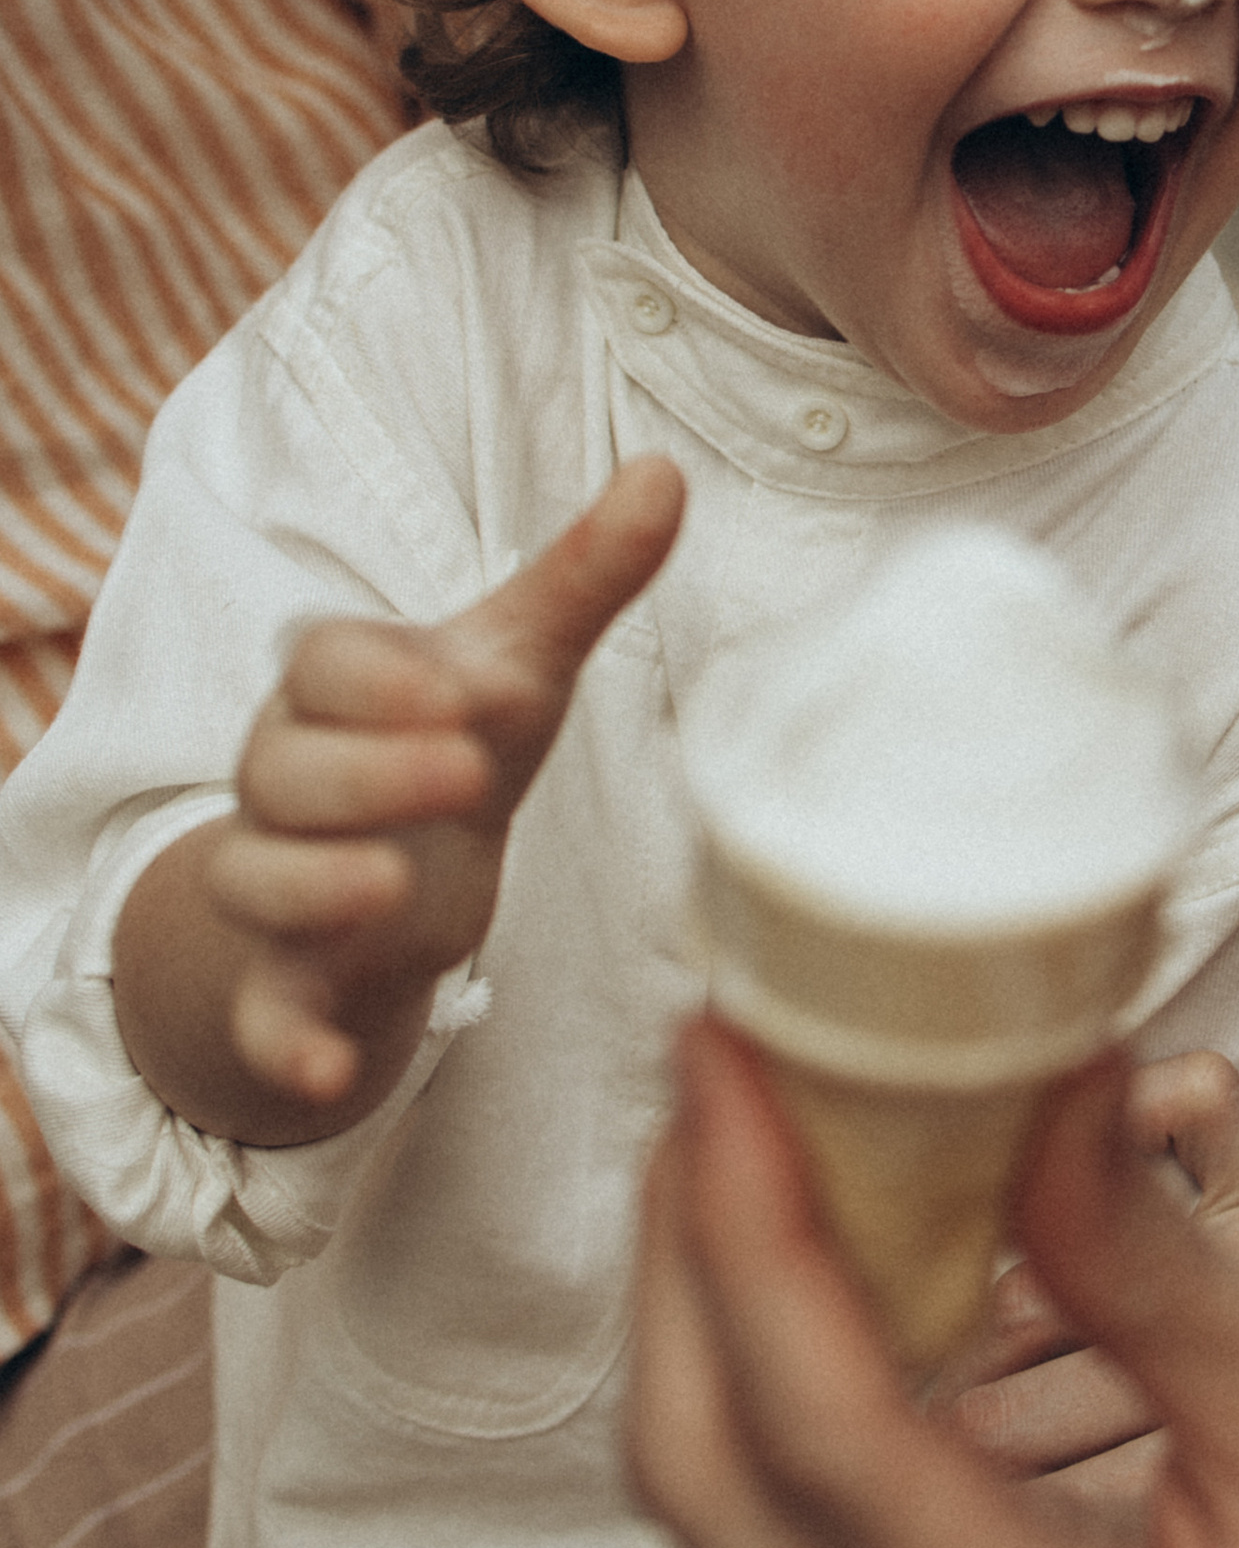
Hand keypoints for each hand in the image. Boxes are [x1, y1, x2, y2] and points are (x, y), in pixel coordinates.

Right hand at [114, 458, 683, 1139]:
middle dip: (369, 771)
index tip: (469, 694)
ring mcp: (277, 881)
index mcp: (337, 690)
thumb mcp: (519, 666)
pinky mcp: (284, 982)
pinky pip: (264, 1015)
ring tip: (397, 889)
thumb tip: (668, 470)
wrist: (386, 872)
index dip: (385, 682)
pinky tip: (330, 1077)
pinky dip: (286, 1047)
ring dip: (319, 884)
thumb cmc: (451, 742)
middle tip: (468, 771)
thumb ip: (585, 576)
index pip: (325, 664)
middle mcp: (287, 779)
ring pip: (260, 875)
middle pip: (288, 765)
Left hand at [628, 1018, 1238, 1547]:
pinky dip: (751, 1358)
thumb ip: (1154, 1265)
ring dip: (703, 1295)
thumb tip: (1034, 1081)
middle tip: (717, 1050)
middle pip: (713, 1476)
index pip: (825, 1443)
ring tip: (741, 1111)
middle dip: (686, 1245)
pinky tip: (795, 1232)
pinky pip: (766, 1514)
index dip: (749, 1228)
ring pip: (714, 1502)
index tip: (729, 1054)